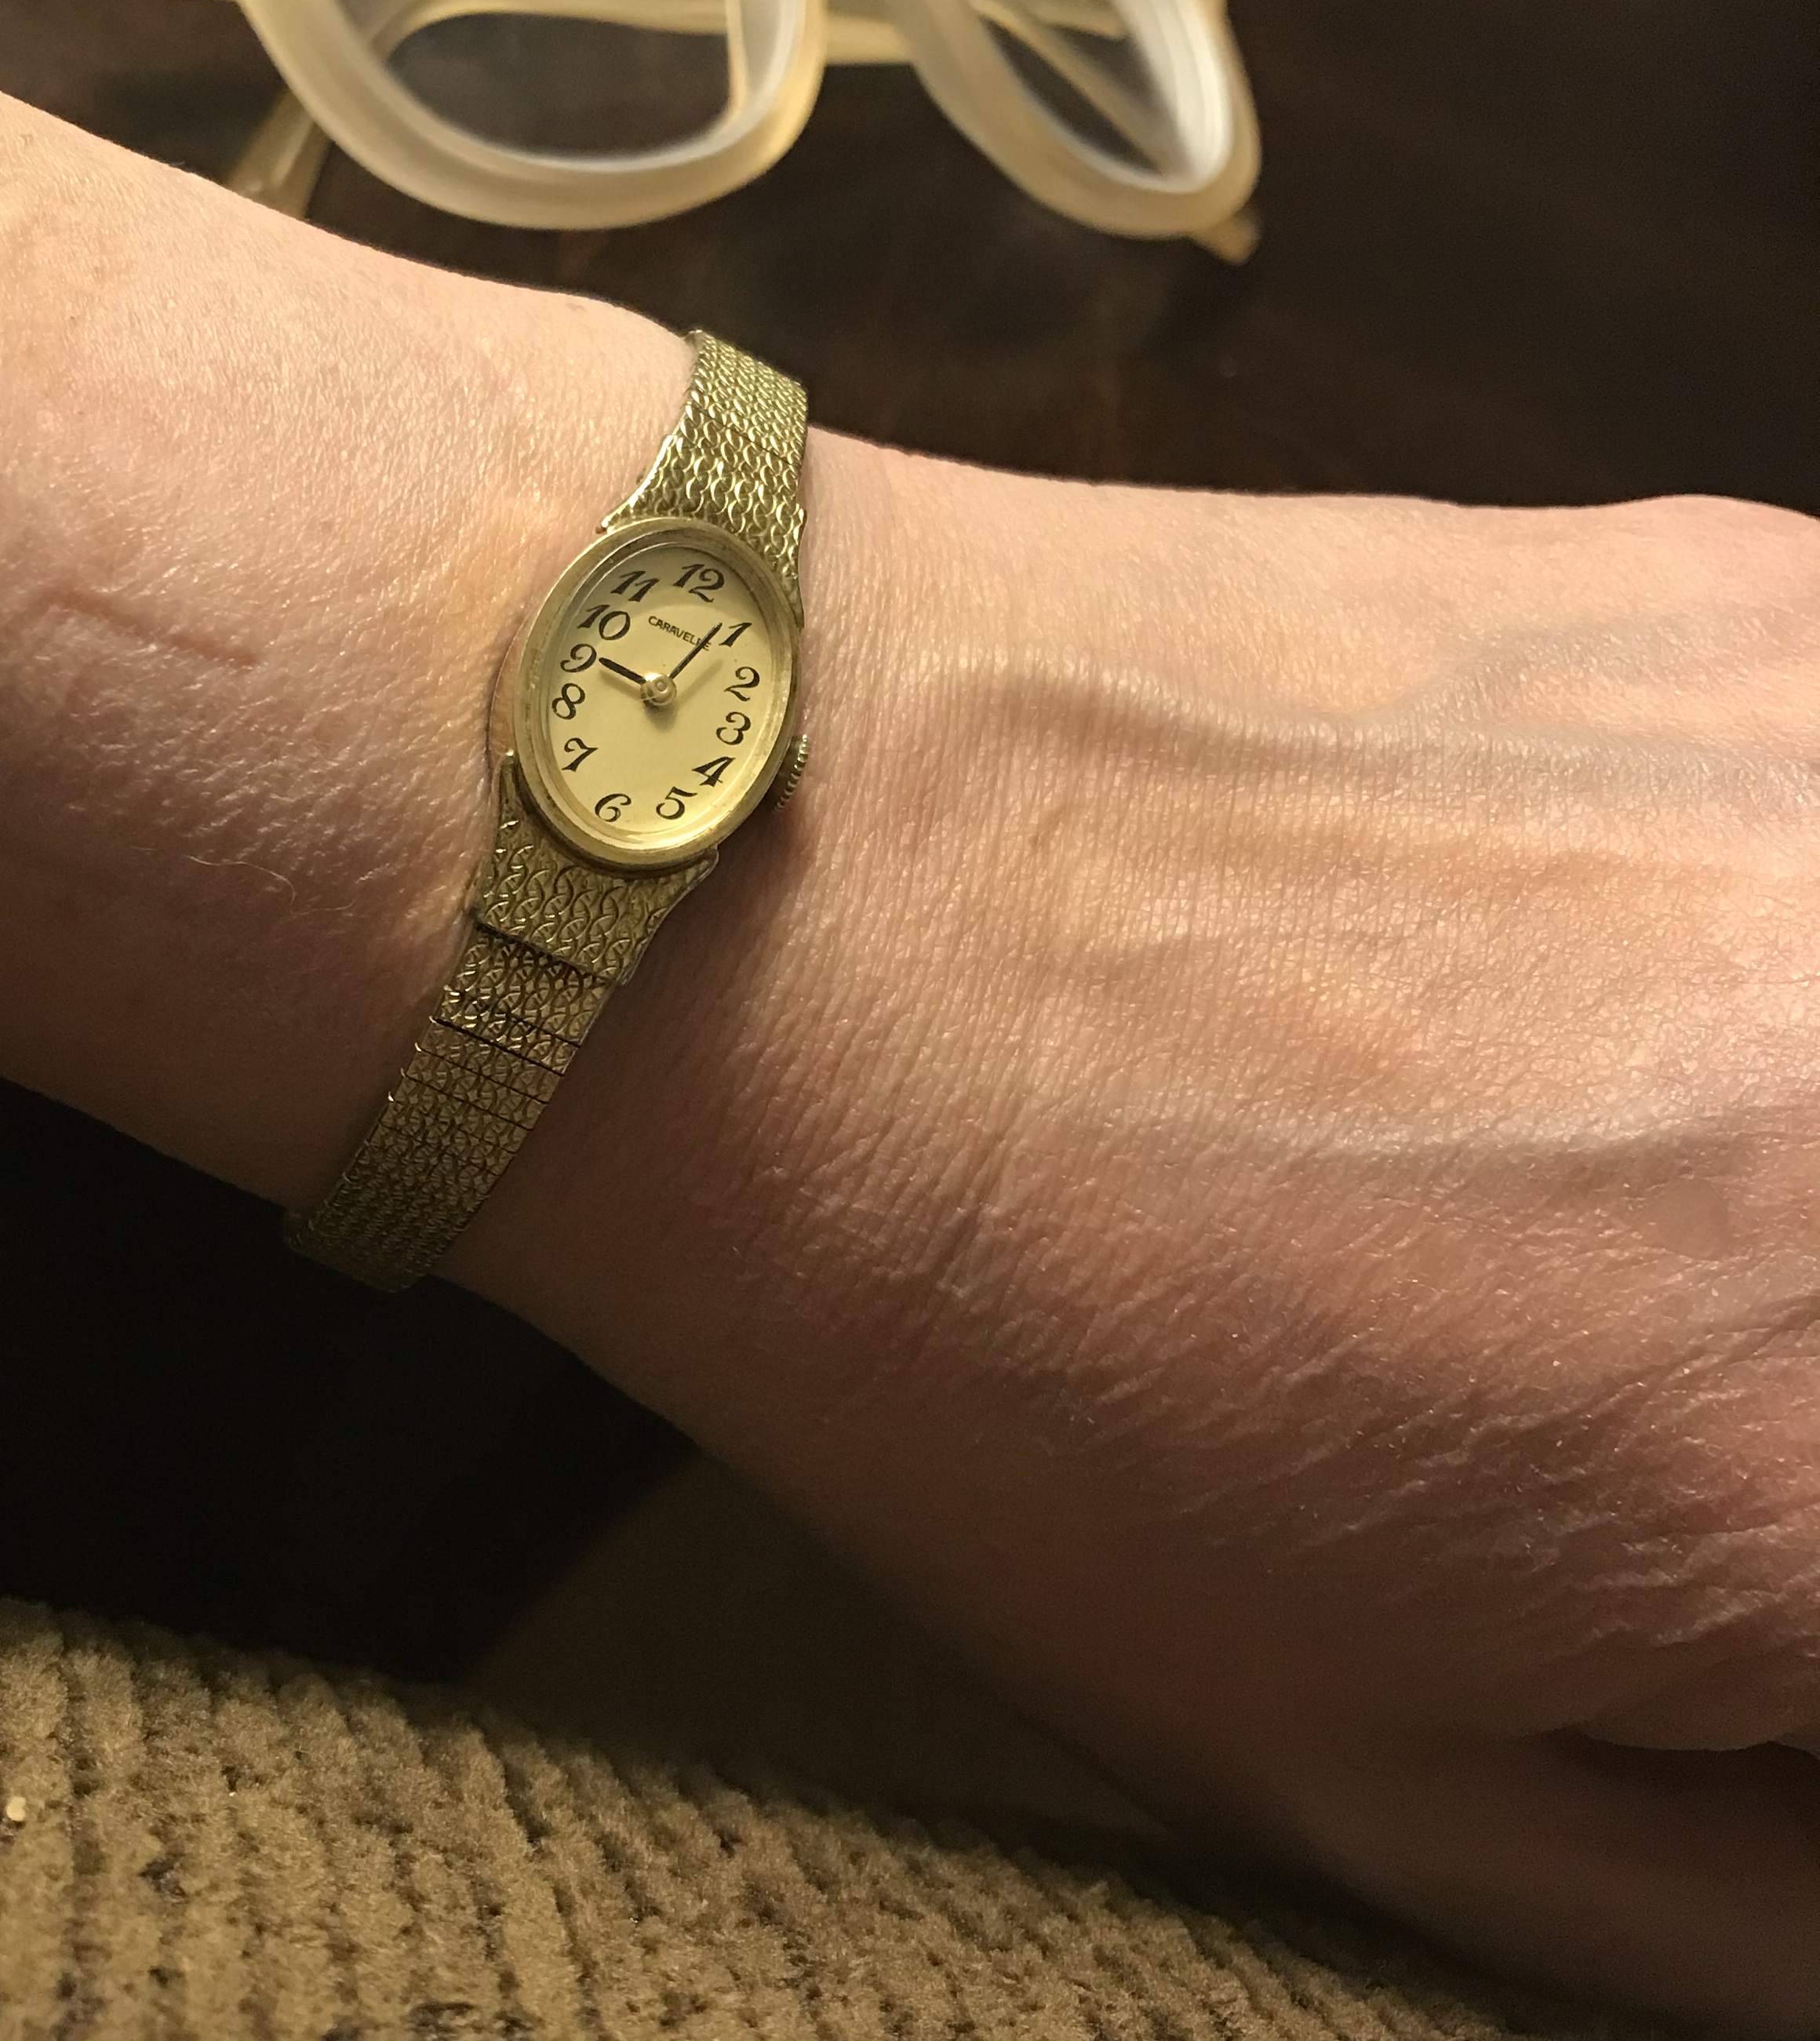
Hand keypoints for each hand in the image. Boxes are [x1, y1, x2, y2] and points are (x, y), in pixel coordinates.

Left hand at [458, 461, 1819, 2035]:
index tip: (1733, 1565)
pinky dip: (1797, 942)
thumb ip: (1755, 1886)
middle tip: (1685, 1376)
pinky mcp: (1771, 592)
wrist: (765, 873)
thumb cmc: (993, 1340)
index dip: (1812, 1596)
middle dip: (1809, 1384)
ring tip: (1611, 1177)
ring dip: (1794, 1157)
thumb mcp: (1362, 1760)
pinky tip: (1623, 967)